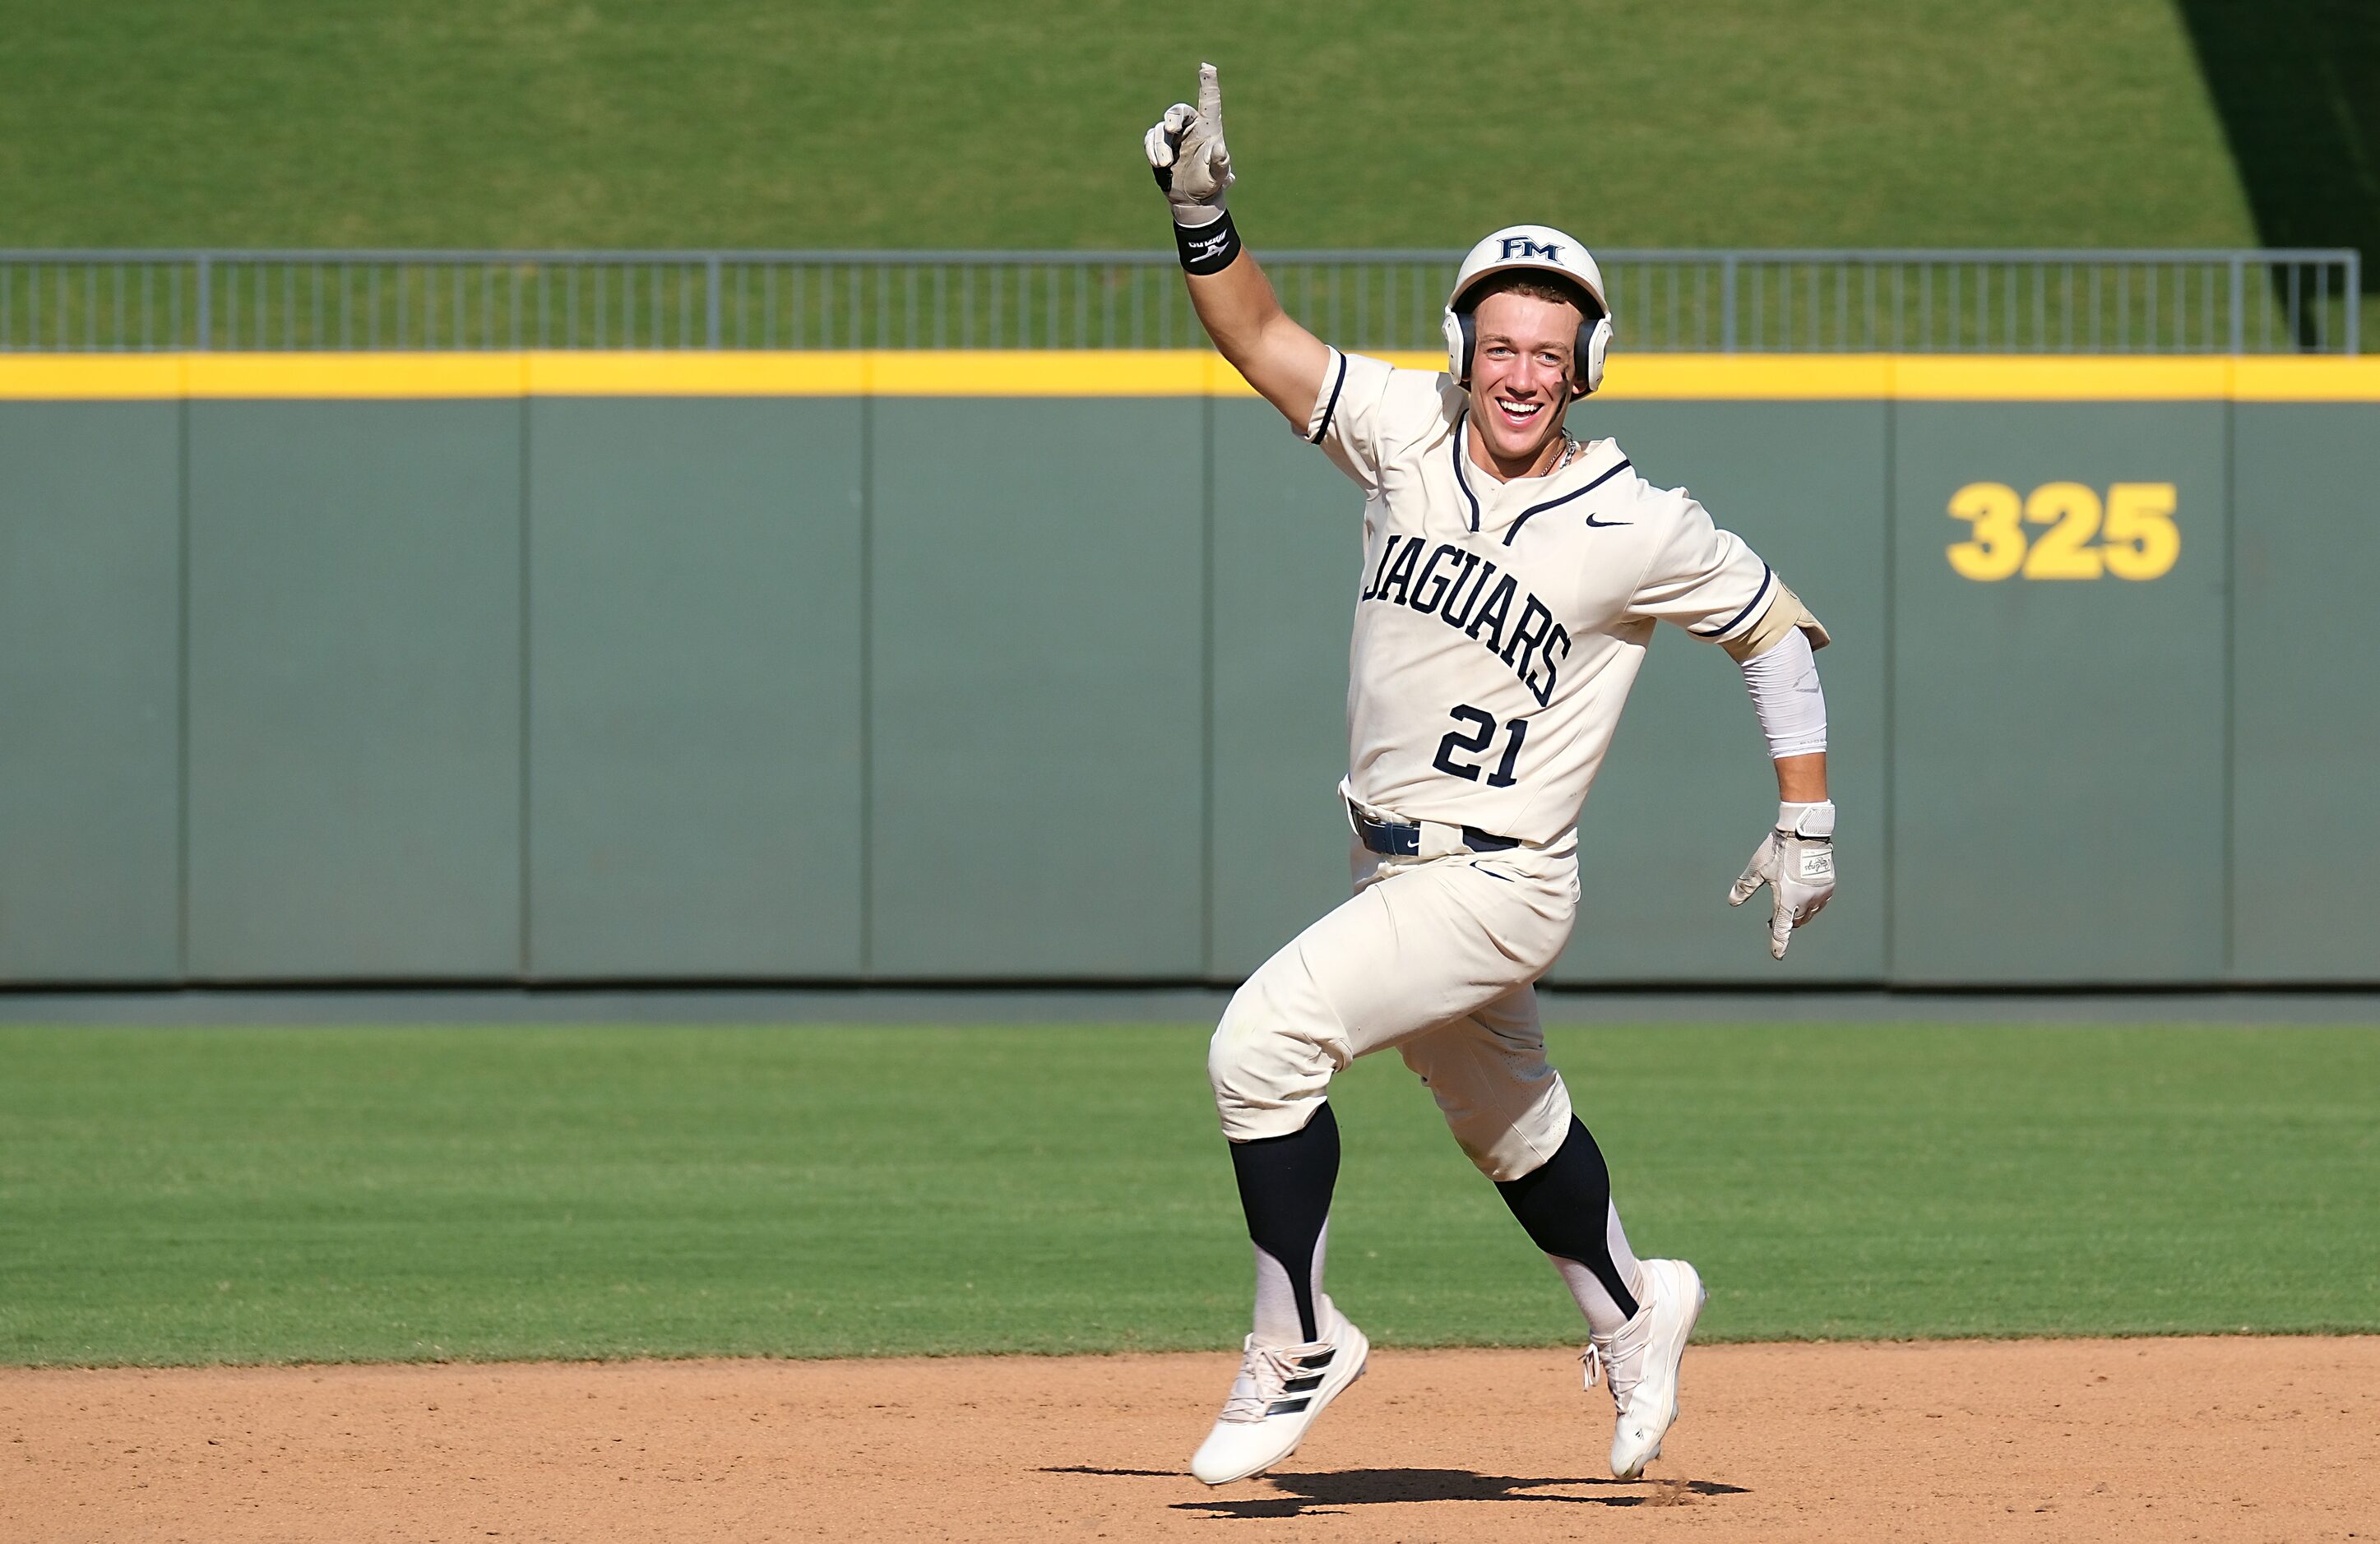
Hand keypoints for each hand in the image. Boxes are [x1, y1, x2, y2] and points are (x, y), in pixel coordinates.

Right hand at [1144, 62, 1232, 221]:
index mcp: (1209, 127)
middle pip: (1179, 111)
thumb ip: (1220, 163)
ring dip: (1161, 145)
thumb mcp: (1218, 175)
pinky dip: (1151, 149)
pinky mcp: (1159, 144)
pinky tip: (1159, 164)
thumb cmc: (1209, 182)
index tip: (1207, 67)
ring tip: (1165, 164)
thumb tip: (1220, 150)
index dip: (1208, 83)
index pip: (1210, 101)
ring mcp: (1173, 135)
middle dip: (1173, 117)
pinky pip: (1151, 138)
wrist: (1192, 197)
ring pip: (1162, 129)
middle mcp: (1191, 126)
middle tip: (1171, 128)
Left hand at [1727, 806, 1834, 959]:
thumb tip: (1732, 902)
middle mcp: (1806, 901)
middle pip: (1796, 921)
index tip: (1777, 955)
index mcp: (1788, 900)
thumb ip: (1745, 887)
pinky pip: (1820, 902)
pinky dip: (1811, 904)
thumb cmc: (1779, 850)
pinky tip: (1804, 897)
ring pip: (1809, 913)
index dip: (1779, 943)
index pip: (1782, 928)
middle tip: (1771, 921)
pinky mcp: (1829, 885)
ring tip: (1787, 907)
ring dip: (1799, 914)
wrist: (1804, 832)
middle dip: (1785, 923)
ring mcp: (1820, 894)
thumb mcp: (1758, 869)